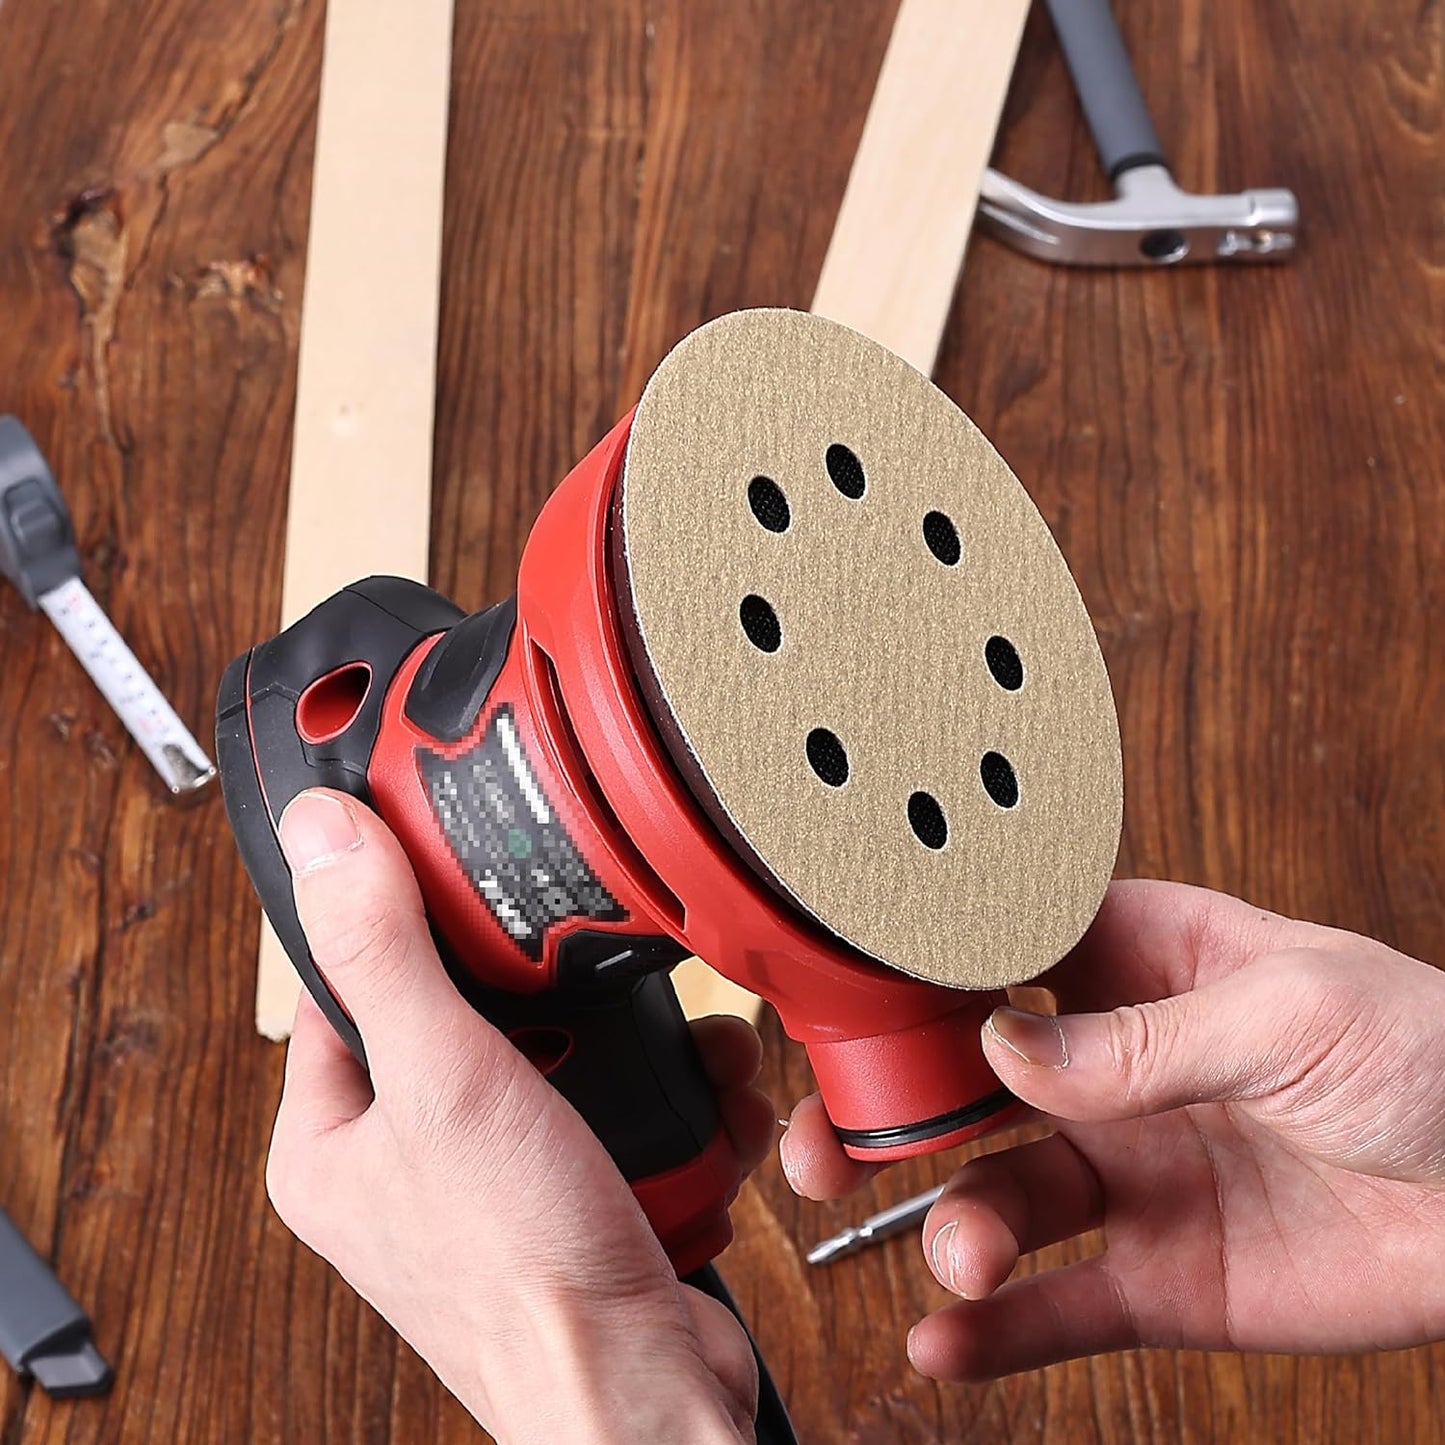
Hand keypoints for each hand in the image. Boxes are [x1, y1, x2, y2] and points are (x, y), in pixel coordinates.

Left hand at [266, 790, 774, 1442]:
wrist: (645, 1393)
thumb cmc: (525, 1276)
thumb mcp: (443, 1078)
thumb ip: (383, 950)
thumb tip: (324, 839)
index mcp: (334, 1142)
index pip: (347, 984)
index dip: (400, 916)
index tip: (447, 858)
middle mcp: (409, 1161)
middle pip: (477, 1011)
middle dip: (553, 992)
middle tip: (580, 976)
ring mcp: (498, 1180)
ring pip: (566, 1056)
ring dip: (636, 1045)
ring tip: (674, 1043)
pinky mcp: (578, 1195)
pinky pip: (623, 1108)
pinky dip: (674, 1099)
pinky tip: (705, 1103)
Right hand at [781, 879, 1444, 1378]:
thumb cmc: (1434, 1056)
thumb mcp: (1293, 1012)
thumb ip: (1143, 1041)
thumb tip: (1003, 1049)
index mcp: (1144, 963)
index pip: (1002, 953)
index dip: (922, 975)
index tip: (852, 1003)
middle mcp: (1115, 1066)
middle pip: (967, 1081)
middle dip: (890, 1110)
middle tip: (828, 1142)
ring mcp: (1132, 1171)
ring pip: (1001, 1193)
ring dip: (956, 1223)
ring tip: (963, 1254)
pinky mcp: (1162, 1275)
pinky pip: (1062, 1304)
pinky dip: (998, 1329)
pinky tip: (948, 1343)